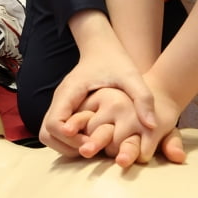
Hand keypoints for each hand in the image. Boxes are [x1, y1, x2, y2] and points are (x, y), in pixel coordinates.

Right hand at [40, 48, 155, 158]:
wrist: (102, 48)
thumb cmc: (115, 61)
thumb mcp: (132, 76)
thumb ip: (142, 98)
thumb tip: (152, 125)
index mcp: (70, 91)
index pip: (54, 123)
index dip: (69, 138)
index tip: (91, 141)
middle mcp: (60, 99)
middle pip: (46, 133)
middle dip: (67, 147)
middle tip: (93, 149)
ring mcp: (61, 106)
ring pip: (49, 136)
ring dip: (68, 147)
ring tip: (94, 146)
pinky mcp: (66, 110)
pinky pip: (59, 133)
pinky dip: (70, 142)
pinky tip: (93, 139)